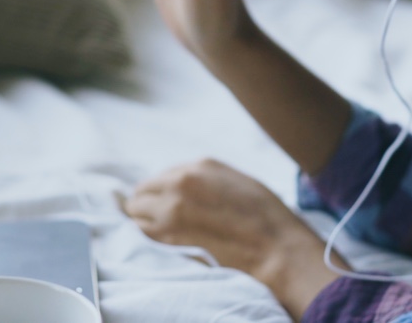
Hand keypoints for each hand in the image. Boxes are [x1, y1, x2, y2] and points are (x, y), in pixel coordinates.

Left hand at [124, 159, 346, 320]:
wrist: (275, 246)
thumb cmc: (265, 216)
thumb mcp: (235, 181)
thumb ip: (204, 180)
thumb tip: (183, 186)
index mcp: (198, 166)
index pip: (160, 177)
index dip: (160, 193)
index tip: (164, 205)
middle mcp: (180, 182)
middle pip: (142, 192)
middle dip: (145, 205)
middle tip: (156, 220)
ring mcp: (172, 208)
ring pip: (136, 213)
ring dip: (143, 221)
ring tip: (159, 231)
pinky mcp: (170, 234)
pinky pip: (143, 233)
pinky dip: (147, 236)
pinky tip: (162, 241)